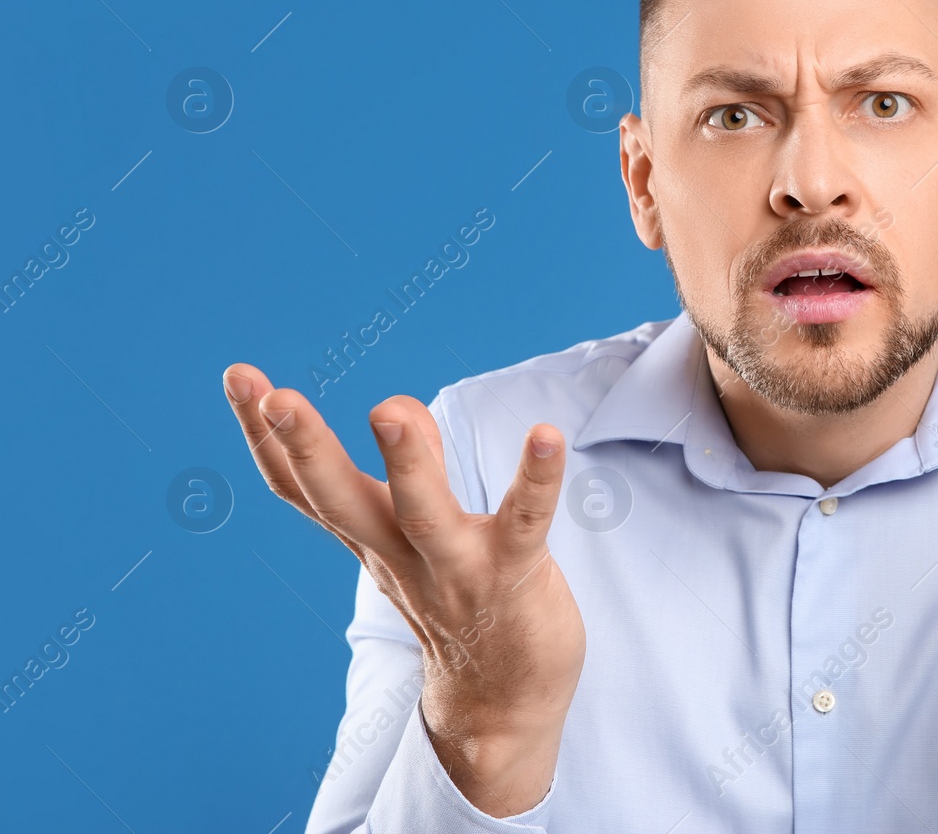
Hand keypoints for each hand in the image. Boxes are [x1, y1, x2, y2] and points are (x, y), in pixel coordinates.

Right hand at [221, 365, 583, 816]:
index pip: (305, 486)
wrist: (500, 709)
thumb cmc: (460, 604)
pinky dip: (537, 478)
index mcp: (371, 538)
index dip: (267, 436)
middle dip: (304, 446)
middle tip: (275, 396)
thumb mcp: (414, 538)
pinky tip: (547, 436)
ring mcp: (456, 567)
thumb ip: (407, 474)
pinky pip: (526, 522)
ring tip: (390, 410)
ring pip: (423, 512)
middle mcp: (401, 553)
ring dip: (406, 462)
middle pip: (339, 498)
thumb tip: (395, 408)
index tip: (241, 378)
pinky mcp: (513, 575)